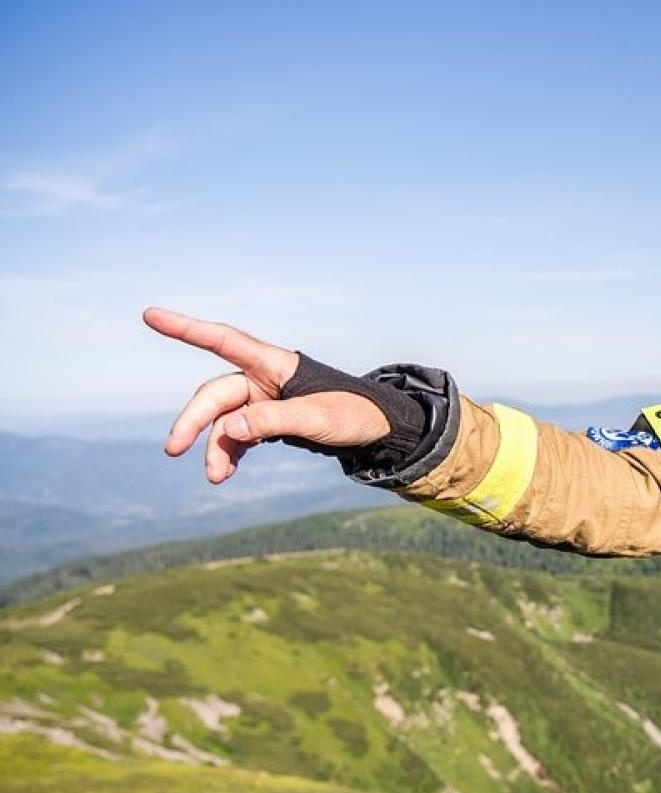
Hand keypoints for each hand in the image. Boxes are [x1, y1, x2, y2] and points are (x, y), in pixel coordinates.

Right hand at [144, 307, 389, 483]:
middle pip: (215, 395)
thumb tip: (228, 429)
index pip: (222, 341)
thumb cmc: (353, 413)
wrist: (377, 430)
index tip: (150, 315)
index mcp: (275, 364)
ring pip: (224, 421)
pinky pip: (238, 435)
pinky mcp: (268, 421)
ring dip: (215, 448)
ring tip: (215, 477)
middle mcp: (263, 378)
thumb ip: (272, 420)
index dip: (185, 329)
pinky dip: (229, 453)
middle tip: (174, 449)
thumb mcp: (316, 418)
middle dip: (194, 422)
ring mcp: (263, 400)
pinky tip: (223, 472)